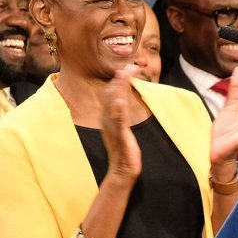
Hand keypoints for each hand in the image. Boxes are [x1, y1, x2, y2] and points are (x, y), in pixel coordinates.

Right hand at [100, 65, 141, 181]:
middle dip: (120, 80)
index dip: (119, 80)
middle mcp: (107, 120)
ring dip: (118, 89)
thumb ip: (121, 113)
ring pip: (113, 104)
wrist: (122, 170)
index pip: (111, 93)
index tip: (129, 68)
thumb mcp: (122, 127)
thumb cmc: (124, 149)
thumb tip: (122, 100)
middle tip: (129, 67)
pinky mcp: (119, 136)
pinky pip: (117, 122)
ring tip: (123, 76)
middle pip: (110, 94)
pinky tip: (120, 102)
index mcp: (108, 116)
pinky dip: (118, 112)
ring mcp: (112, 128)